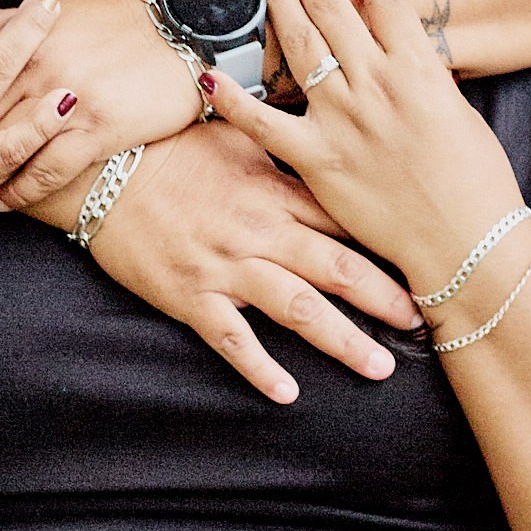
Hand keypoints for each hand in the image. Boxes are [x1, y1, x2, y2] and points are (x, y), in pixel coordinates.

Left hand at [0, 0, 200, 210]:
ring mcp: (67, 97)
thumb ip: (14, 26)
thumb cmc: (121, 24)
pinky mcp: (98, 127)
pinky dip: (20, 191)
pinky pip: (47, 169)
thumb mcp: (62, 14)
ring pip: (5, 146)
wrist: (186, 31)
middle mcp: (38, 63)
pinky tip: (4, 204)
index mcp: (26, 33)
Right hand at [15, 120, 421, 404]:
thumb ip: (286, 154)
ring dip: (342, 340)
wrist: (104, 167)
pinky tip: (288, 393)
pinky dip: (260, 367)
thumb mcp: (237, 138)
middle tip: (424, 321)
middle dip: (385, 298)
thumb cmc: (171, 147)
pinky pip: (231, 339)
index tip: (426, 257)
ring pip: (297, 308)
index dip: (389, 240)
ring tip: (378, 366)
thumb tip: (335, 147)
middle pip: (337, 267)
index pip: (346, 218)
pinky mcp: (191, 295)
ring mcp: (226, 266)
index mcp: (275, 189)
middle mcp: (259, 230)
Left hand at [202, 0, 524, 303]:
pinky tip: (211, 71)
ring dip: (280, 3)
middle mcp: (378, 85)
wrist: (467, 245)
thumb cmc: (477, 185)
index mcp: (420, 71)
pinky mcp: (317, 159)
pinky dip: (235, 97)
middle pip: (335, 11)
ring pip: (301, 46)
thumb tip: (407, 57)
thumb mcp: (460, 115)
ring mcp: (344, 120)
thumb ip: (426, 82)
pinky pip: (264, 122)